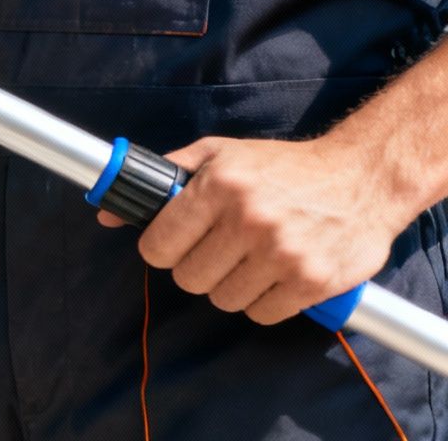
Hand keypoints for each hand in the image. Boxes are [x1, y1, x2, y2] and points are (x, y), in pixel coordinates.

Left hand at [101, 136, 411, 324]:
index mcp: (219, 186)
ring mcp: (283, 253)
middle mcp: (249, 220)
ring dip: (229, 286)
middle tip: (214, 253)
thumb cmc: (283, 166)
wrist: (362, 177)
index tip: (171, 246)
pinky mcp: (313, 282)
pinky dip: (262, 302)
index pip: (158, 245)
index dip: (160, 250)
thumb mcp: (220, 154)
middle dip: (195, 268)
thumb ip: (163, 176)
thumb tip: (106, 209)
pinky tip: (272, 277)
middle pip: (188, 278)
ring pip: (223, 299)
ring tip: (247, 261)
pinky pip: (263, 314)